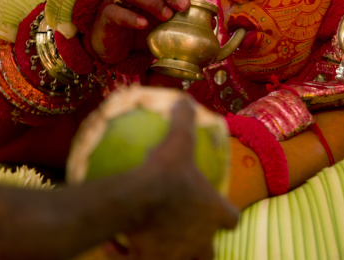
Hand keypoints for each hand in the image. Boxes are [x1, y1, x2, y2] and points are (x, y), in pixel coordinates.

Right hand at [89, 0, 190, 62]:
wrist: (112, 44)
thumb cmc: (138, 24)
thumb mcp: (161, 16)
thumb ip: (180, 12)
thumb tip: (213, 19)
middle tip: (183, 5)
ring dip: (152, 1)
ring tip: (167, 15)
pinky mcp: (104, 16)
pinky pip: (115, 12)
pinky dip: (131, 17)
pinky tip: (143, 24)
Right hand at [122, 98, 238, 259]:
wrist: (139, 201)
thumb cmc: (165, 172)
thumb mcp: (178, 139)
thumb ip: (184, 119)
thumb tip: (185, 99)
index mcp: (212, 213)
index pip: (231, 218)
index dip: (226, 213)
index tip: (217, 206)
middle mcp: (199, 241)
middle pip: (208, 252)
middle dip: (201, 244)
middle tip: (187, 231)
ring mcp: (177, 256)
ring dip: (171, 253)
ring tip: (154, 243)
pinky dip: (129, 255)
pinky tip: (112, 246)